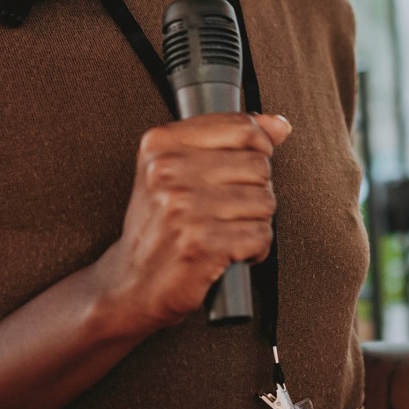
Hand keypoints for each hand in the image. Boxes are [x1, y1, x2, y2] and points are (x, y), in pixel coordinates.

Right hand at [97, 112, 291, 331]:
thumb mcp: (178, 171)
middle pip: (259, 166)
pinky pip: (260, 236)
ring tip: (226, 231)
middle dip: (254, 191)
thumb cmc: (159, 226)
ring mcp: (183, 209)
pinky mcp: (199, 244)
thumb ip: (228, 140)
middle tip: (228, 210)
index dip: (258, 149)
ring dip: (255, 222)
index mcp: (161, 144)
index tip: (246, 167)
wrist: (130, 283)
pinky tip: (230, 252)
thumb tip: (278, 125)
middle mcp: (168, 172)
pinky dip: (255, 249)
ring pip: (264, 201)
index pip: (242, 128)